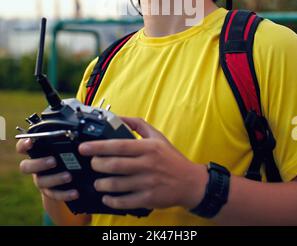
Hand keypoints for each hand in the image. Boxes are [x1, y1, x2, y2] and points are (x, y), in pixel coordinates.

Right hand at [16, 138, 78, 201]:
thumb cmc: (65, 153)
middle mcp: (34, 167)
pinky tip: (75, 192)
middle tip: (54, 161)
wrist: (68, 176)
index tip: (30, 142)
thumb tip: (79, 132)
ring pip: (41, 181)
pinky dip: (65, 194)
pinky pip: (54, 195)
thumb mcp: (64, 146)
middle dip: (39, 164)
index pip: (22, 147)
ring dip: (55, 178)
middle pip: (26, 167)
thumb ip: (65, 140)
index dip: (23, 145)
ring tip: (69, 176)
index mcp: (35, 152)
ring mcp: (40, 180)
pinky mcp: (49, 192)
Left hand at [78, 117, 206, 210]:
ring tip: (98, 182)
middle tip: (92, 164)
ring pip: (116, 184)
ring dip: (102, 184)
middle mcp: (147, 164)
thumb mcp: (157, 136)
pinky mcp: (148, 199)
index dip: (98, 146)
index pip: (118, 145)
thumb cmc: (171, 158)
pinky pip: (125, 201)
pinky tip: (107, 197)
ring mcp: (148, 183)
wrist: (190, 182)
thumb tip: (118, 117)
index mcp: (148, 147)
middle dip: (97, 165)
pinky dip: (112, 200)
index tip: (84, 147)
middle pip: (114, 165)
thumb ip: (137, 125)